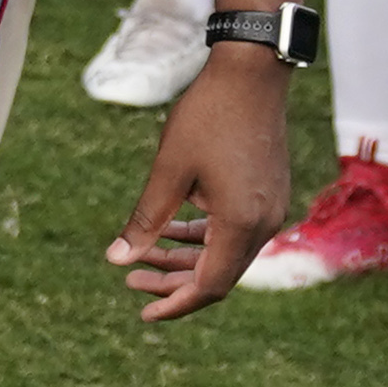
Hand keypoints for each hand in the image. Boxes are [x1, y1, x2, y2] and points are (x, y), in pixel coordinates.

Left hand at [107, 46, 289, 318]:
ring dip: (185, 258)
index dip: (175, 303)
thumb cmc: (207, 116)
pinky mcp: (268, 194)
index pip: (210, 285)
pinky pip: (234, 230)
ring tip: (140, 258)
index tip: (143, 313)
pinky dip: (202, 236)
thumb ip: (146, 220)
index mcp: (243, 223)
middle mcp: (265, 223)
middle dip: (174, 283)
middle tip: (130, 282)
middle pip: (219, 274)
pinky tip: (169, 229)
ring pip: (225, 252)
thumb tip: (116, 260)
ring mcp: (270, 209)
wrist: (251, 73)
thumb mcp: (168, 171)